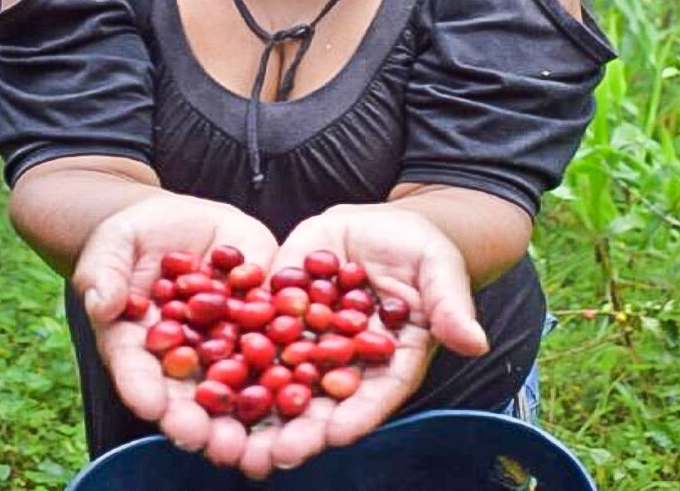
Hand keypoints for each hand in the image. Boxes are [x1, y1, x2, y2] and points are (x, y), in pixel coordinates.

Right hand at [72, 192, 277, 468]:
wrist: (174, 222)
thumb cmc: (129, 240)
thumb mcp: (110, 248)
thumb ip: (103, 276)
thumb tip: (102, 304)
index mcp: (140, 346)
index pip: (138, 373)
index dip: (144, 392)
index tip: (154, 409)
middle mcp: (187, 354)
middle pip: (192, 393)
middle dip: (205, 421)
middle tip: (217, 444)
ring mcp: (227, 336)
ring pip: (241, 377)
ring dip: (254, 407)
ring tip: (267, 437)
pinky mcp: (262, 310)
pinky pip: (279, 330)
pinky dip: (294, 354)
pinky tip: (307, 374)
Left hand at [236, 203, 488, 478]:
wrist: (382, 224)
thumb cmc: (423, 250)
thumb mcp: (439, 270)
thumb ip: (450, 306)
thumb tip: (476, 341)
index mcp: (387, 362)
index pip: (373, 397)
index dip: (355, 416)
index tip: (335, 436)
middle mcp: (343, 362)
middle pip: (320, 403)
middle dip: (296, 430)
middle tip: (270, 455)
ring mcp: (308, 341)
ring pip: (278, 380)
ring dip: (254, 409)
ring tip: (229, 437)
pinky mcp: (278, 312)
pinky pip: (251, 334)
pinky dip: (227, 357)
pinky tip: (202, 375)